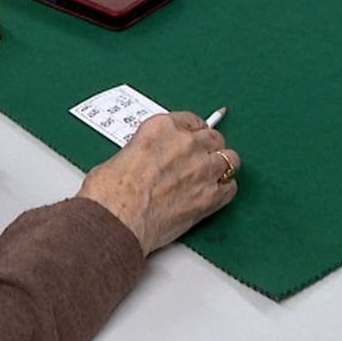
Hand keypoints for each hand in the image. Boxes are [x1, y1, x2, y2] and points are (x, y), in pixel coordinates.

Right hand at [77, 111, 239, 254]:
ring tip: (212, 176)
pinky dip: (225, 191)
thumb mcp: (121, 156)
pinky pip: (231, 188)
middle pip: (213, 137)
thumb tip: (143, 161)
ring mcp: (202, 169)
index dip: (194, 131)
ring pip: (230, 159)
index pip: (191, 120)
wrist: (116, 220)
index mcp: (162, 128)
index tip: (194, 137)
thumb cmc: (110, 194)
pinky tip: (215, 195)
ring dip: (222, 166)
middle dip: (208, 148)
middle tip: (201, 159)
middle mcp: (186, 143)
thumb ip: (143, 152)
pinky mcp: (210, 196)